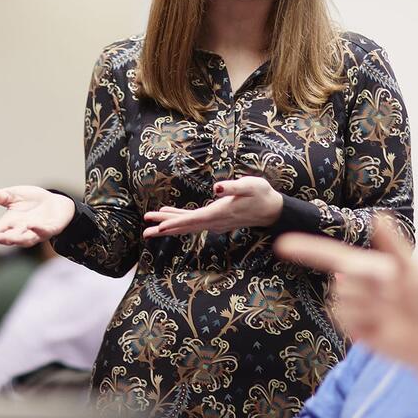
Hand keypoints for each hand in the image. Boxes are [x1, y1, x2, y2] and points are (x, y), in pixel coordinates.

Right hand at [0, 186, 75, 246]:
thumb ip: (2, 196)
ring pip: (24, 239)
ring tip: (7, 238)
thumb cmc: (31, 201)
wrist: (55, 204)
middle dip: (0, 238)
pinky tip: (33, 226)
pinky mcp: (49, 230)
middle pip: (9, 236)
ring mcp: (35, 232)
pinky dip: (38, 230)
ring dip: (16, 239)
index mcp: (10, 222)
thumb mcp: (15, 195)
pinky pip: (43, 232)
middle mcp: (21, 230)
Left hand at [142, 176, 282, 237]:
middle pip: (185, 226)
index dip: (176, 223)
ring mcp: (214, 223)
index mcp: (219, 213)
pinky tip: (168, 214)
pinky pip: (193, 222)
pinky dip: (179, 219)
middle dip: (165, 228)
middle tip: (145, 232)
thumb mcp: (250, 185)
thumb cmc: (261, 194)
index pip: (193, 220)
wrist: (271, 209)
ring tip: (150, 227)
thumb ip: (233, 186)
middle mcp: (214, 222)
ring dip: (169, 226)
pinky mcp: (215, 220)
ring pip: (187, 226)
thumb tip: (217, 188)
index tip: (160, 228)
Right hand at [274, 217, 417, 373]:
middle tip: (396, 293)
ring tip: (390, 314)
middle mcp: (358, 284)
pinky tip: (381, 328)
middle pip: (342, 280)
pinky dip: (363, 323)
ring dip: (368, 307)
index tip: (282, 245)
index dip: (306, 249)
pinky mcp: (354, 329)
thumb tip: (379, 215)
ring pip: (341, 301)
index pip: (332, 255)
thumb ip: (394, 246)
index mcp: (369, 266)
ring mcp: (355, 308)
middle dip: (368, 285)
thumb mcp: (416, 272)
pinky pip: (344, 321)